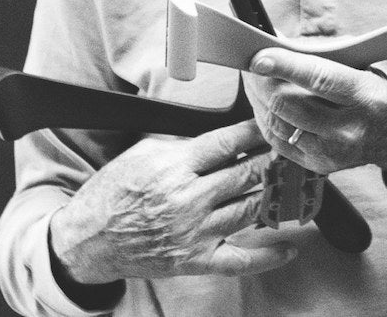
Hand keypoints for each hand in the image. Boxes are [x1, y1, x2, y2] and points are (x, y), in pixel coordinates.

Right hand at [49, 120, 295, 282]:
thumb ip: (184, 144)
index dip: (257, 132)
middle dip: (276, 160)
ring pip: (251, 210)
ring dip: (279, 196)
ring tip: (297, 183)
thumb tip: (223, 137)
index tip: (274, 125)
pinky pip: (240, 261)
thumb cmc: (115, 191)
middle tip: (295, 151)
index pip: (228, 143)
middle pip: (248, 175)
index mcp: (174, 167)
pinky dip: (268, 256)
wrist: (89, 239)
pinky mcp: (195, 260)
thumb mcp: (143, 152)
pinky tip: (291, 247)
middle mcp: (188, 199)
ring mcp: (194, 233)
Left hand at [244, 49, 386, 180]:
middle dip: (263, 80)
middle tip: (251, 61)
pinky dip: (265, 116)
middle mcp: (350, 130)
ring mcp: (332, 153)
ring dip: (259, 97)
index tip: (259, 56)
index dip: (285, 66)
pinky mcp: (318, 165)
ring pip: (277, 122)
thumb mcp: (377, 64)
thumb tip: (289, 41)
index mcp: (369, 98)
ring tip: (254, 77)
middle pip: (289, 104)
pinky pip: (277, 140)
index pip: (320, 79)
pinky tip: (263, 100)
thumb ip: (336, 52)